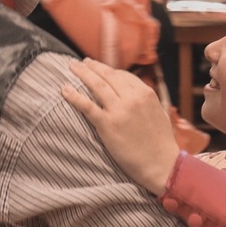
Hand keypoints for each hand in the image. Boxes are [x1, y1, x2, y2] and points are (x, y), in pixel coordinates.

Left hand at [62, 58, 179, 194]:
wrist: (161, 163)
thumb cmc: (161, 142)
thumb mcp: (158, 112)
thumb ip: (144, 100)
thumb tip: (133, 93)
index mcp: (145, 93)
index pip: (122, 75)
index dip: (108, 70)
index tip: (98, 68)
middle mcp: (132, 98)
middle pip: (107, 76)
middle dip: (92, 66)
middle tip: (81, 62)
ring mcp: (119, 110)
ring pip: (96, 85)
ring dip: (82, 74)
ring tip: (71, 67)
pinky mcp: (107, 125)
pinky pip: (87, 106)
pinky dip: (74, 96)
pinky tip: (64, 89)